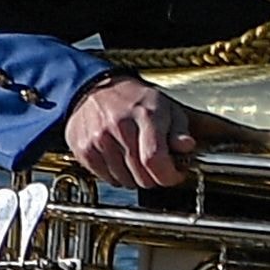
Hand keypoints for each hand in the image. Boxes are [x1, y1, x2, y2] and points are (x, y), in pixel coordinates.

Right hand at [60, 76, 198, 192]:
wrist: (93, 88)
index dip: (169, 176)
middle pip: (141, 175)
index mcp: (145, 114)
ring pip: (125, 180)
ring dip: (135, 178)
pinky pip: (106, 178)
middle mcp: (119, 126)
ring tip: (137, 160)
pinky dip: (117, 176)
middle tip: (157, 166)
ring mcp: (98, 138)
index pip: (155, 159)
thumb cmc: (135, 101)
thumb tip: (187, 146)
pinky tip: (120, 161)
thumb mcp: (167, 108)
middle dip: (156, 178)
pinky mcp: (83, 148)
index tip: (175, 175)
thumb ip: (180, 130)